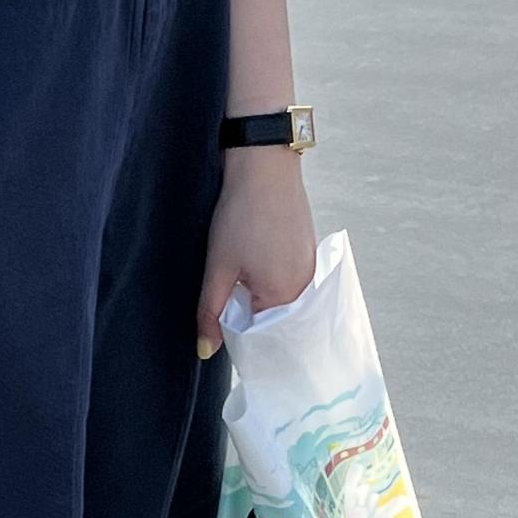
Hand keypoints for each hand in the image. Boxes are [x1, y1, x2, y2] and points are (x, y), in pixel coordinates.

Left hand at [196, 148, 317, 356]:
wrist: (264, 166)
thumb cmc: (241, 215)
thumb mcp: (218, 267)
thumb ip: (211, 312)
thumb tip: (205, 351)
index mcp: (284, 295)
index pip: (262, 337)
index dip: (238, 335)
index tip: (220, 322)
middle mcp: (306, 288)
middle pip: (276, 322)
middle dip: (252, 318)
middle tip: (229, 297)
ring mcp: (311, 270)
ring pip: (284, 302)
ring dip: (262, 299)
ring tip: (242, 276)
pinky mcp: (311, 254)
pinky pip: (293, 282)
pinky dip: (274, 282)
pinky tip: (257, 263)